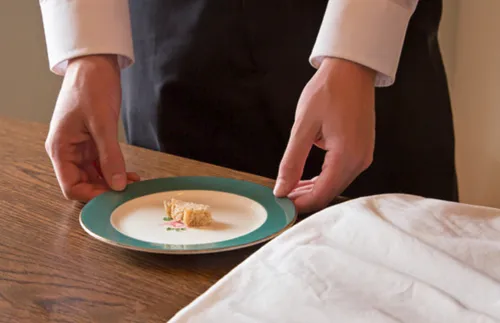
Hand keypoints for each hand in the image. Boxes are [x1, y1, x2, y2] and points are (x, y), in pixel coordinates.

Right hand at [45, 55, 138, 201]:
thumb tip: (116, 185)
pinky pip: (101, 164)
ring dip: (111, 181)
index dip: (91, 196)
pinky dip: (114, 170)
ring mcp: (80, 147)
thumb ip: (110, 157)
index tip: (113, 197)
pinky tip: (128, 173)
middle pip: (83, 183)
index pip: (70, 186)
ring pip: (93, 175)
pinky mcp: (92, 141)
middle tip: (128, 192)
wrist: (96, 64)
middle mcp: (68, 151)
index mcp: (61, 148)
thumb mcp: (102, 124)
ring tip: (132, 183)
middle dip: (105, 190)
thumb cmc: (91, 87)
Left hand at [274, 58, 375, 213]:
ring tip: (290, 187)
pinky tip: (307, 178)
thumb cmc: (328, 91)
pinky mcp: (363, 150)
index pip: (321, 194)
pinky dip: (324, 178)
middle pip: (330, 192)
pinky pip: (342, 173)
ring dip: (314, 189)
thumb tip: (281, 188)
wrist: (351, 69)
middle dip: (305, 198)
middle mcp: (360, 161)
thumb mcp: (303, 126)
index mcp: (346, 156)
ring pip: (336, 184)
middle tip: (282, 195)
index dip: (300, 204)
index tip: (281, 204)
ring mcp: (364, 156)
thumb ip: (292, 161)